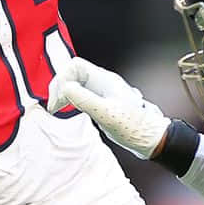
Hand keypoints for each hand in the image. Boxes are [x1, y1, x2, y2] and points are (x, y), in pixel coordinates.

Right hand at [47, 57, 170, 158]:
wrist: (150, 138)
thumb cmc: (133, 127)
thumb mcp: (107, 114)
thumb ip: (86, 100)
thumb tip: (66, 88)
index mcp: (105, 80)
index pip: (76, 66)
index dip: (63, 78)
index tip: (58, 100)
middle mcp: (103, 82)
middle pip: (73, 73)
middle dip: (60, 87)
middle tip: (54, 107)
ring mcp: (102, 92)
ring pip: (76, 83)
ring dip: (63, 93)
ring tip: (56, 109)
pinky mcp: (102, 102)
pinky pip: (81, 94)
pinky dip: (70, 100)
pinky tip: (67, 110)